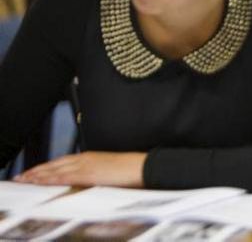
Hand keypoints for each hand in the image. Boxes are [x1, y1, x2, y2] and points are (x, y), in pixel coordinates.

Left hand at [15, 151, 144, 186]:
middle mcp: (85, 158)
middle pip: (55, 164)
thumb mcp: (109, 170)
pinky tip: (40, 181)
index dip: (47, 167)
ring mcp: (86, 165)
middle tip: (22, 177)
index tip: (34, 172)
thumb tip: (87, 181)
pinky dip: (50, 178)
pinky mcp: (88, 173)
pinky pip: (64, 176)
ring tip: (25, 180)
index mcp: (91, 157)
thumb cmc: (130, 170)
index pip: (63, 161)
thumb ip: (95, 174)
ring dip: (38, 174)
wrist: (142, 167)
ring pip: (56, 169)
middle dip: (37, 170)